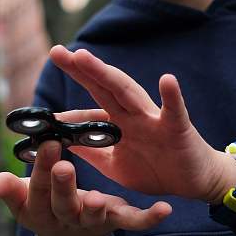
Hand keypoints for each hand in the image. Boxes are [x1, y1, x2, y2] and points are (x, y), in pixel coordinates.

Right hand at [0, 140, 170, 235]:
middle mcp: (66, 217)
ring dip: (98, 207)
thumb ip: (9, 191)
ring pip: (95, 215)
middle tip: (64, 164)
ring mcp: (93, 221)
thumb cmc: (43, 206)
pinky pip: (133, 222)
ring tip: (100, 197)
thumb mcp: (24, 200)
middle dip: (63, 185)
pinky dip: (148, 218)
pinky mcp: (116, 222)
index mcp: (40, 210)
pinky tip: (164, 209)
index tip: (46, 145)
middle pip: (63, 204)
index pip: (36, 190)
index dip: (40, 170)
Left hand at [49, 45, 235, 202]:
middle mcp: (133, 115)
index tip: (41, 118)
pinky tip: (167, 80)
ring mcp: (154, 119)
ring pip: (127, 92)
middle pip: (103, 87)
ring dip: (106, 74)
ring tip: (84, 57)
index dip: (66, 116)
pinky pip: (175, 111)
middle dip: (81, 69)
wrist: (194, 183)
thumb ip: (92, 151)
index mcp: (119, 124)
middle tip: (57, 52)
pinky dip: (172, 96)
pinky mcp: (177, 128)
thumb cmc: (156, 169)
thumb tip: (63, 142)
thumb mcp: (115, 165)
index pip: (89, 113)